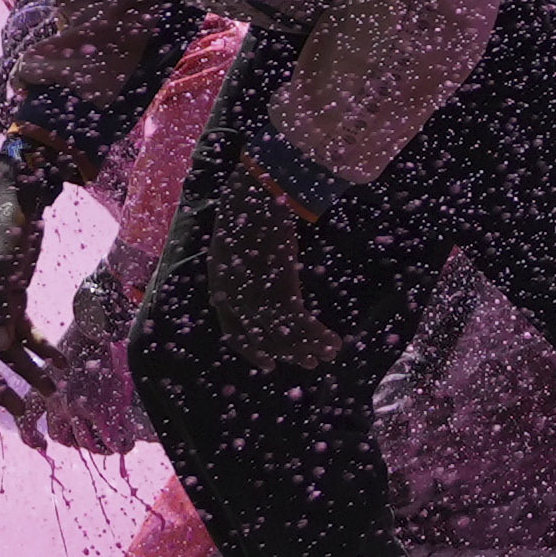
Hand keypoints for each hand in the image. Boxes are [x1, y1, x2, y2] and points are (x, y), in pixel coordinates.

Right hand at [0, 166, 64, 408]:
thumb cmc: (2, 225)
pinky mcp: (14, 297)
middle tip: (26, 414)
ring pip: (9, 348)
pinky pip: (25, 332)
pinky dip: (42, 348)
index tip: (3, 399)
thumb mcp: (1, 263)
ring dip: (31, 369)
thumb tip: (2, 348)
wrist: (17, 195)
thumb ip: (0, 305)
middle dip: (5, 386)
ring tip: (54, 389)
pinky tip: (62, 362)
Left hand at [171, 162, 333, 382]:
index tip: (269, 362)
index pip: (234, 331)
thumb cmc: (247, 210)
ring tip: (327, 356)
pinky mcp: (281, 291)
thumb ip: (236, 271)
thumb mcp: (232, 245)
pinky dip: (319, 336)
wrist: (257, 193)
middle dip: (287, 353)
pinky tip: (334, 342)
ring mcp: (257, 297)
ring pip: (285, 336)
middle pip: (263, 338)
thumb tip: (247, 284)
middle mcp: (235, 299)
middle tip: (308, 363)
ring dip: (309, 348)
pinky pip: (302, 325)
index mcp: (221, 287)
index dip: (253, 350)